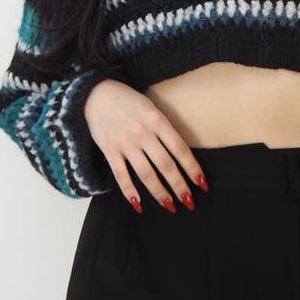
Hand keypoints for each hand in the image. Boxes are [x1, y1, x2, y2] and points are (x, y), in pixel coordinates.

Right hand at [84, 80, 208, 213]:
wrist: (96, 93)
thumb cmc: (129, 101)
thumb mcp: (152, 107)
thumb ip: (164, 128)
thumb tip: (181, 154)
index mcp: (157, 120)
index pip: (180, 149)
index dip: (192, 168)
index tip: (202, 183)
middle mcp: (143, 133)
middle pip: (165, 165)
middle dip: (179, 186)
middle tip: (189, 202)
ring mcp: (125, 143)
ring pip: (146, 174)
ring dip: (159, 192)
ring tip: (170, 205)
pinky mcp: (109, 150)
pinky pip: (121, 175)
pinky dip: (130, 191)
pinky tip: (139, 204)